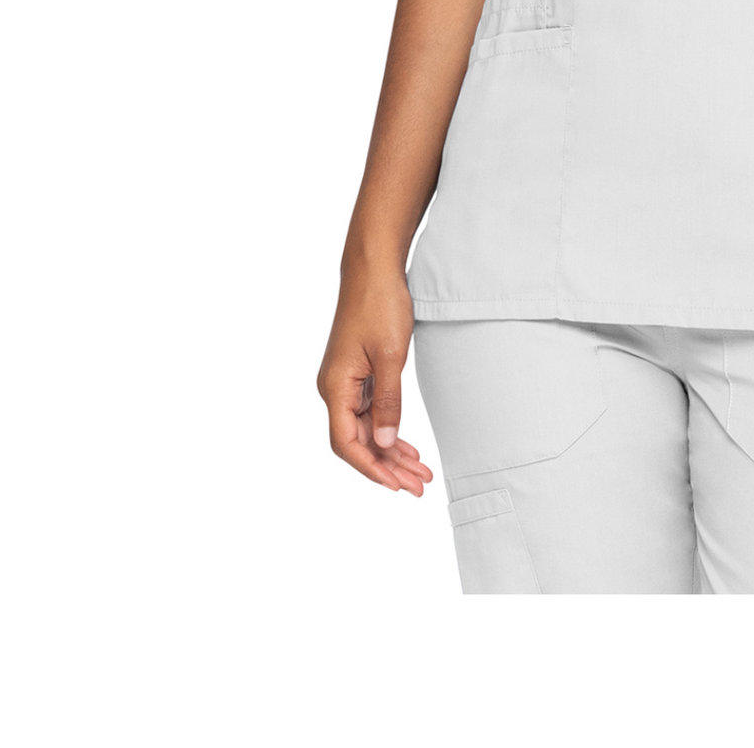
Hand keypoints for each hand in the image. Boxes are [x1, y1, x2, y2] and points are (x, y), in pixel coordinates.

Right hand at [317, 260, 434, 494]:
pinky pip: (371, 411)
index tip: (396, 486)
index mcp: (335, 387)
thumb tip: (386, 442)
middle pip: (358, 441)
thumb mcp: (389, 356)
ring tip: (419, 471)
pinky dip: (389, 428)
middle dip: (387, 466)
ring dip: (391, 450)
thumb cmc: (379, 304)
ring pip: (366, 428)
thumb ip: (388, 401)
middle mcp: (335, 388)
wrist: (373, 267)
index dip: (371, 468)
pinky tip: (406, 445)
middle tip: (418, 485)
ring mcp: (346, 381)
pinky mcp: (357, 373)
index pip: (347, 443)